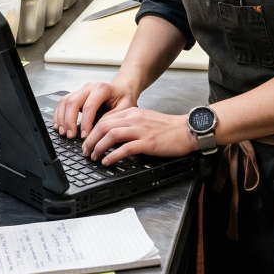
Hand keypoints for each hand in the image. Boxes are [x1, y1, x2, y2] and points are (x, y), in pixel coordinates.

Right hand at [53, 81, 137, 140]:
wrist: (123, 88)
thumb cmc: (124, 97)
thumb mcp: (126, 107)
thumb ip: (113, 117)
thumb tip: (98, 129)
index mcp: (102, 89)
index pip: (89, 106)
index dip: (85, 123)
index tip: (85, 136)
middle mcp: (89, 87)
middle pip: (73, 102)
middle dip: (69, 121)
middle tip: (70, 136)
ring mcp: (81, 90)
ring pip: (65, 101)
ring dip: (62, 118)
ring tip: (63, 133)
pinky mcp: (76, 95)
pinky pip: (63, 102)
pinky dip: (59, 114)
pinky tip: (58, 125)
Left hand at [80, 107, 197, 165]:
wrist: (186, 130)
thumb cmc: (167, 128)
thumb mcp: (144, 119)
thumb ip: (129, 124)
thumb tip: (111, 134)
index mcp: (132, 112)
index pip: (105, 118)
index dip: (92, 131)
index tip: (87, 141)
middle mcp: (134, 118)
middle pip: (104, 126)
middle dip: (91, 140)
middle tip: (86, 151)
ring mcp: (141, 130)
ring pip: (111, 135)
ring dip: (98, 147)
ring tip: (94, 157)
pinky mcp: (148, 142)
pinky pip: (125, 148)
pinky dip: (113, 156)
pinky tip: (108, 162)